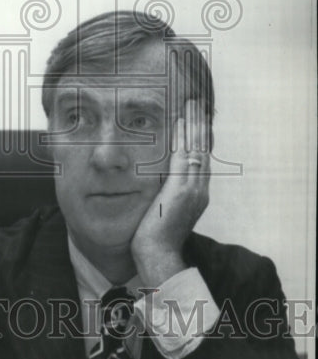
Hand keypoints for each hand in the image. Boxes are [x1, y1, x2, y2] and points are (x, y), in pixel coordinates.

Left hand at [130, 100, 210, 286]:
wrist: (157, 255)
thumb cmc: (154, 237)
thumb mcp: (163, 211)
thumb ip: (166, 196)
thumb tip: (159, 186)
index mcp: (197, 194)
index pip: (201, 159)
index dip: (199, 137)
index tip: (195, 118)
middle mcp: (200, 189)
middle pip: (203, 149)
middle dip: (200, 125)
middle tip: (198, 102)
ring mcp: (193, 189)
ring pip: (197, 149)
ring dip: (194, 125)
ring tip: (191, 104)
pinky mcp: (182, 190)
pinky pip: (185, 157)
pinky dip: (184, 138)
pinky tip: (180, 122)